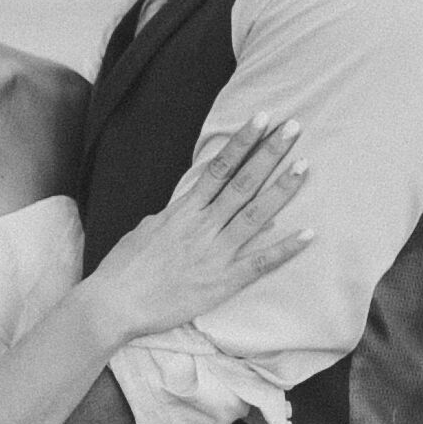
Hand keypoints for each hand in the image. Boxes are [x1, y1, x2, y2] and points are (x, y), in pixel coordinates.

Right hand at [83, 114, 313, 347]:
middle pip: (243, 183)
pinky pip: (260, 263)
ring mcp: (215, 253)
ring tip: (304, 166)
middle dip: (270, 153)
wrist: (114, 304)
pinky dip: (285, 249)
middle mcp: (203, 226)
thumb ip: (173, 216)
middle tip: (294, 128)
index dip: (243, 142)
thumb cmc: (123, 268)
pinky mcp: (223, 282)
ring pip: (256, 215)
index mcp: (183, 211)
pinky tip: (309, 234)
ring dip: (282, 189)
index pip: (219, 168)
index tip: (262, 119)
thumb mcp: (146, 230)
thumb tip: (190, 207)